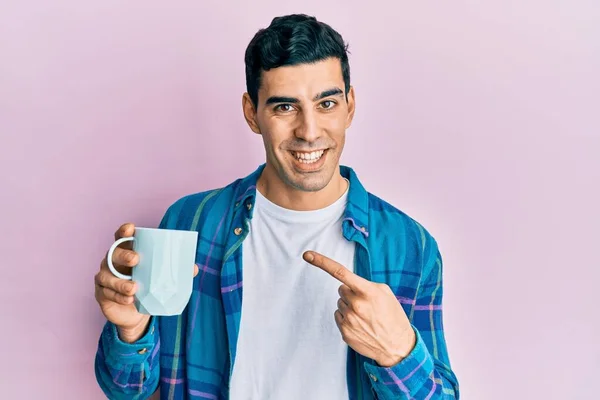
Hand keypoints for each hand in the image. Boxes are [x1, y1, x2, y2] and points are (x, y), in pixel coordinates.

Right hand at [94, 223, 199, 341]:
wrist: (135, 313)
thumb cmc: (148, 287)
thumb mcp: (161, 278)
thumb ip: (176, 271)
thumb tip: (194, 268)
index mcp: (127, 252)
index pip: (122, 237)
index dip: (124, 231)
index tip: (131, 229)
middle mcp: (112, 261)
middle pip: (113, 253)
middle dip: (124, 255)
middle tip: (136, 260)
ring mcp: (104, 276)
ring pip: (107, 276)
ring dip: (120, 282)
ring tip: (134, 288)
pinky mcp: (101, 293)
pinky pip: (107, 292)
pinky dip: (118, 296)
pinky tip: (129, 299)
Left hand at [303, 251, 415, 366]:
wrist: (398, 346)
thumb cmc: (392, 316)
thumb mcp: (385, 293)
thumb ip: (365, 284)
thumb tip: (347, 282)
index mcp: (367, 292)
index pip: (340, 272)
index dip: (322, 262)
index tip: (307, 255)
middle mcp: (356, 305)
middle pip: (341, 290)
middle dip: (351, 293)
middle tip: (366, 304)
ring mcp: (349, 320)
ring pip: (340, 303)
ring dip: (350, 306)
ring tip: (366, 316)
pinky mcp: (344, 332)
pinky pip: (338, 316)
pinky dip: (347, 318)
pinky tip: (361, 325)